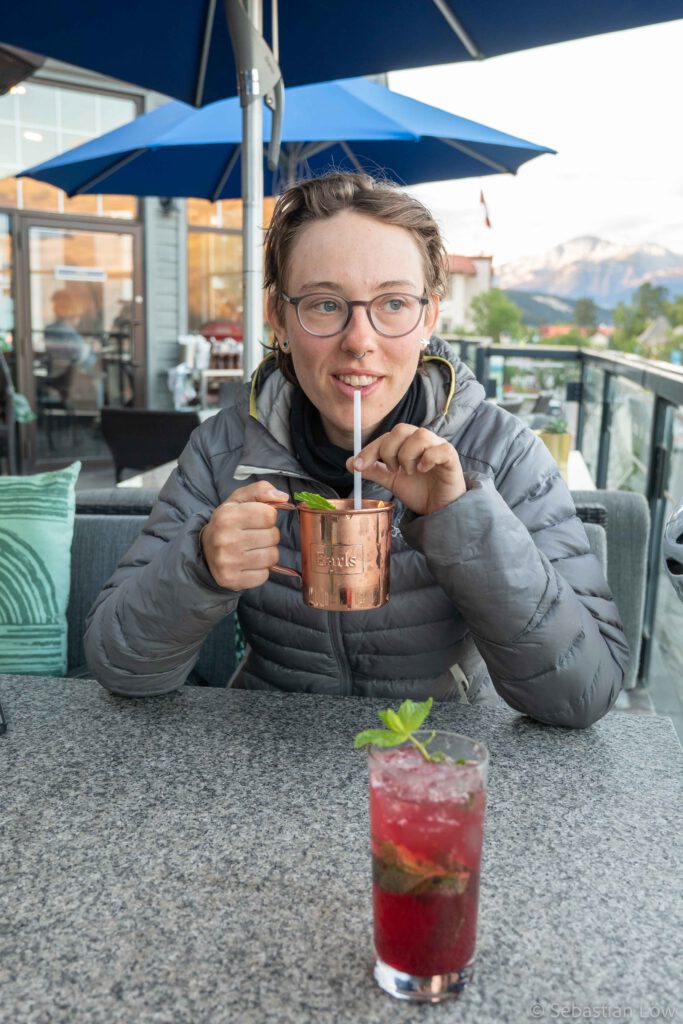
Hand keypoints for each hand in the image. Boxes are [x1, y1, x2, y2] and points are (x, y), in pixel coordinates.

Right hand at [200, 480, 288, 588]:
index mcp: (226, 516)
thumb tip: (283, 497)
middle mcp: (225, 539)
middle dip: (269, 535)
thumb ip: (260, 490)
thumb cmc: (228, 523)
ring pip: (272, 557)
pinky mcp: (232, 580)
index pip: (269, 515)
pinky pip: (264, 575)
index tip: (258, 519)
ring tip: (253, 549)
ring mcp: (228, 562)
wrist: (205, 551)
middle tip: (255, 535)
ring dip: (268, 552)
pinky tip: (249, 564)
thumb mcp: (239, 500)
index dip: (268, 516)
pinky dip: (261, 570)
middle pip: (273, 536)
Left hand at [346, 424, 465, 516]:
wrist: (439, 510)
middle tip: (392, 470)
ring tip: (409, 472)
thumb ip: (373, 471)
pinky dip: (426, 459)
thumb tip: (349, 463)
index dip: (370, 449)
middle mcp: (423, 441)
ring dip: (407, 455)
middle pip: (401, 429)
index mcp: (408, 443)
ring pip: (420, 435)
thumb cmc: (420, 491)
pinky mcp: (451, 457)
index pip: (386, 436)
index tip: (357, 465)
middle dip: (389, 451)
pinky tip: (422, 471)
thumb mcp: (392, 481)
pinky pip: (439, 449)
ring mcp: (438, 447)